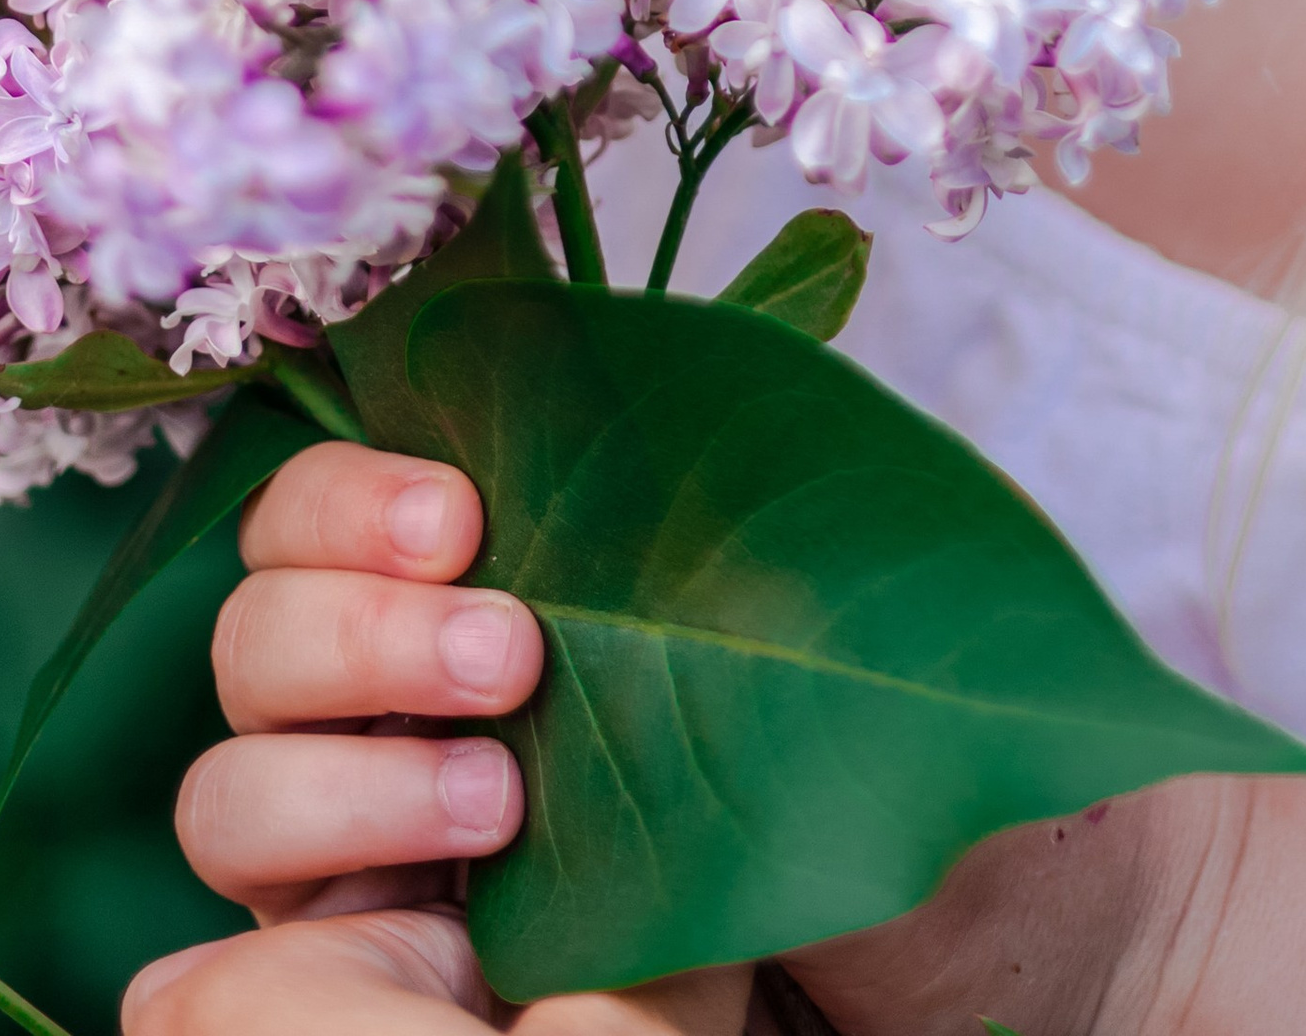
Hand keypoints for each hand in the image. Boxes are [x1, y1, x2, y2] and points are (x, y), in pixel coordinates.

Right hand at [170, 437, 1218, 1035]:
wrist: (1067, 957)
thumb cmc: (963, 748)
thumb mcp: (847, 579)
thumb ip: (705, 482)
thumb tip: (586, 336)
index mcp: (521, 572)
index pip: (334, 512)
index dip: (348, 498)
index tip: (462, 511)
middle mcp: (441, 708)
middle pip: (256, 643)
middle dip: (341, 628)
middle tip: (510, 652)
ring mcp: (424, 866)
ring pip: (238, 799)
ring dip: (331, 786)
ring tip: (505, 802)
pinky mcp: (438, 999)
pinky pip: (281, 957)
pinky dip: (332, 924)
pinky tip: (464, 934)